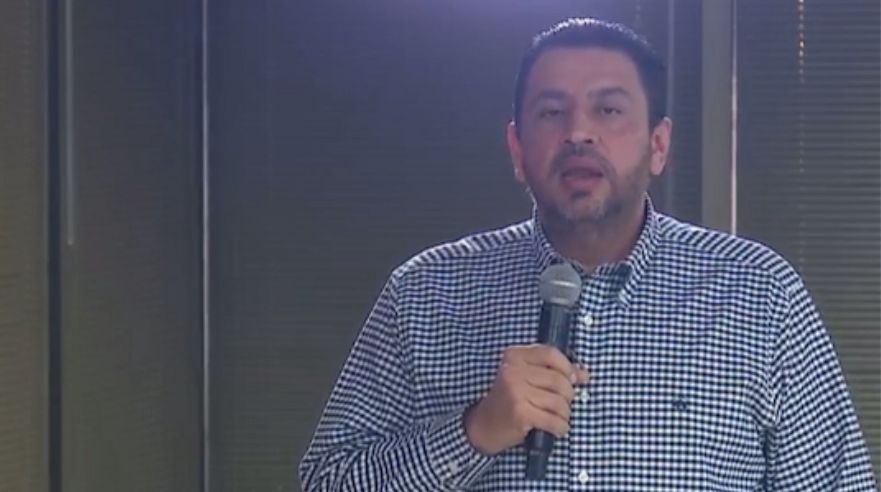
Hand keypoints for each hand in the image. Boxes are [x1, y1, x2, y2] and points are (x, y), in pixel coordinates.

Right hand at [464, 344, 588, 454]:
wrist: (483, 425)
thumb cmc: (508, 400)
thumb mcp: (527, 378)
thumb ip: (554, 372)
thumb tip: (584, 374)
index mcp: (514, 356)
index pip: (550, 354)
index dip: (567, 367)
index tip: (574, 379)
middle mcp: (512, 371)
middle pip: (559, 380)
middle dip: (568, 396)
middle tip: (562, 404)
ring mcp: (515, 391)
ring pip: (559, 402)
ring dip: (564, 414)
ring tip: (557, 417)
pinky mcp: (520, 413)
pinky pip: (554, 420)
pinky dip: (560, 427)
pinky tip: (556, 428)